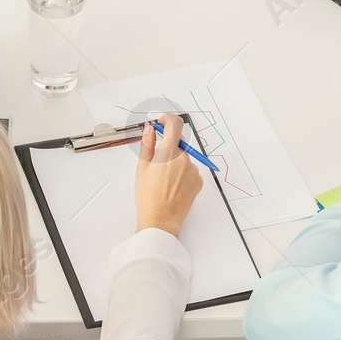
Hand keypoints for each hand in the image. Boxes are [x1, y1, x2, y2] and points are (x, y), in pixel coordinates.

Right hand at [135, 112, 203, 236]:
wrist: (161, 220)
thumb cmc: (148, 196)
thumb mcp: (142, 168)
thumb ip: (147, 144)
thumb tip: (150, 129)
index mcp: (168, 153)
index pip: (174, 124)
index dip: (167, 119)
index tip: (161, 122)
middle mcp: (184, 158)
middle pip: (178, 142)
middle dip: (168, 146)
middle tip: (156, 161)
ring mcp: (193, 170)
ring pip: (184, 157)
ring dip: (175, 161)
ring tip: (164, 179)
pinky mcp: (199, 180)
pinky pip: (190, 169)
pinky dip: (182, 172)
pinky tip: (173, 185)